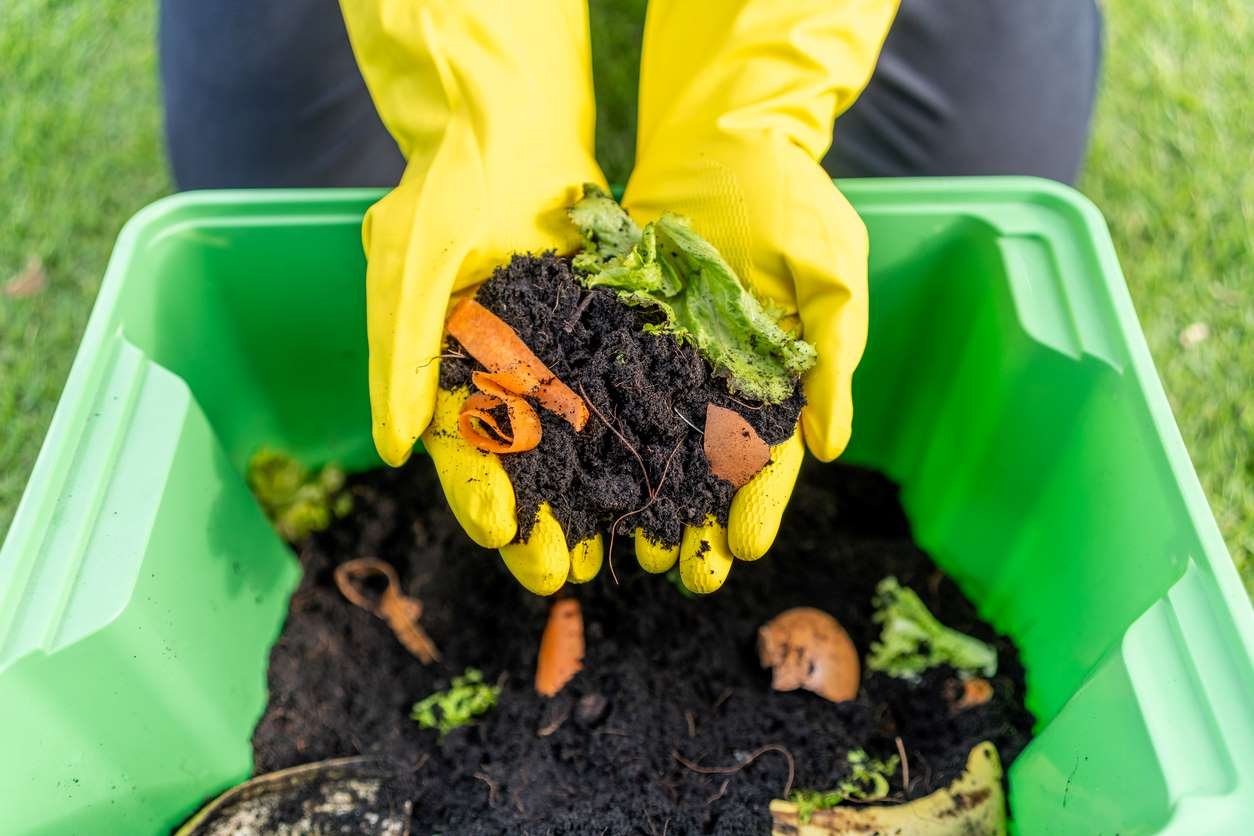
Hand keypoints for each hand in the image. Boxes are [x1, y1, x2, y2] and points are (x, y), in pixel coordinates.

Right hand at [341, 0, 607, 591]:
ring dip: (601, 499)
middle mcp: (503, 379)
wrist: (502, 123)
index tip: (500, 537)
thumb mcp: (410, 265)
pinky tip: (675, 480)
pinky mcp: (604, 339)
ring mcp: (556, 362)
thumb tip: (392, 452)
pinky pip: (629, 396)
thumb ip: (400, 356)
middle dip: (542, 522)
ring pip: (584, 445)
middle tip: (564, 572)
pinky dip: (650, 438)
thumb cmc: (442, 191)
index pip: (459, 451)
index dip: (477, 496)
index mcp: (447, 375)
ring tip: (623, 551)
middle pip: (525, 468)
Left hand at [620, 0, 897, 590]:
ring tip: (615, 548)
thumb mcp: (831, 271)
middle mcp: (714, 383)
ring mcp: (661, 362)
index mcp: (773, 380)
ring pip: (643, 442)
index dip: (759, 503)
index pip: (770, 455)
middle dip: (690, 520)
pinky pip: (595, 387)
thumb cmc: (791, 199)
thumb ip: (833, 356)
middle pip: (700, 467)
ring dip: (632, 496)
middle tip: (674, 570)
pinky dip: (582, 431)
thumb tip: (833, 446)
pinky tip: (565, 474)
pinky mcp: (613, 334)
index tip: (744, 550)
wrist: (723, 136)